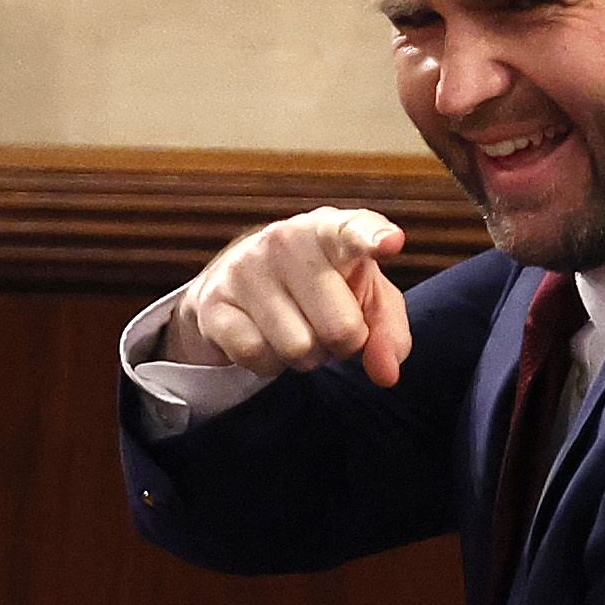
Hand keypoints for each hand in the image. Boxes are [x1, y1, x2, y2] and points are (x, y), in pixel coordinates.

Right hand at [166, 208, 415, 385]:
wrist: (238, 285)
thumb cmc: (320, 290)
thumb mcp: (364, 301)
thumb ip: (388, 333)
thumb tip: (386, 373)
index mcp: (330, 231)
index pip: (354, 231)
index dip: (373, 238)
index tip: (390, 243)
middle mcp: (286, 240)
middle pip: (341, 328)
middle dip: (342, 346)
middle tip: (327, 328)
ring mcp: (245, 268)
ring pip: (299, 349)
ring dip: (305, 357)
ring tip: (295, 331)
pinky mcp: (214, 301)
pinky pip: (257, 356)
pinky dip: (268, 363)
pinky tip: (265, 338)